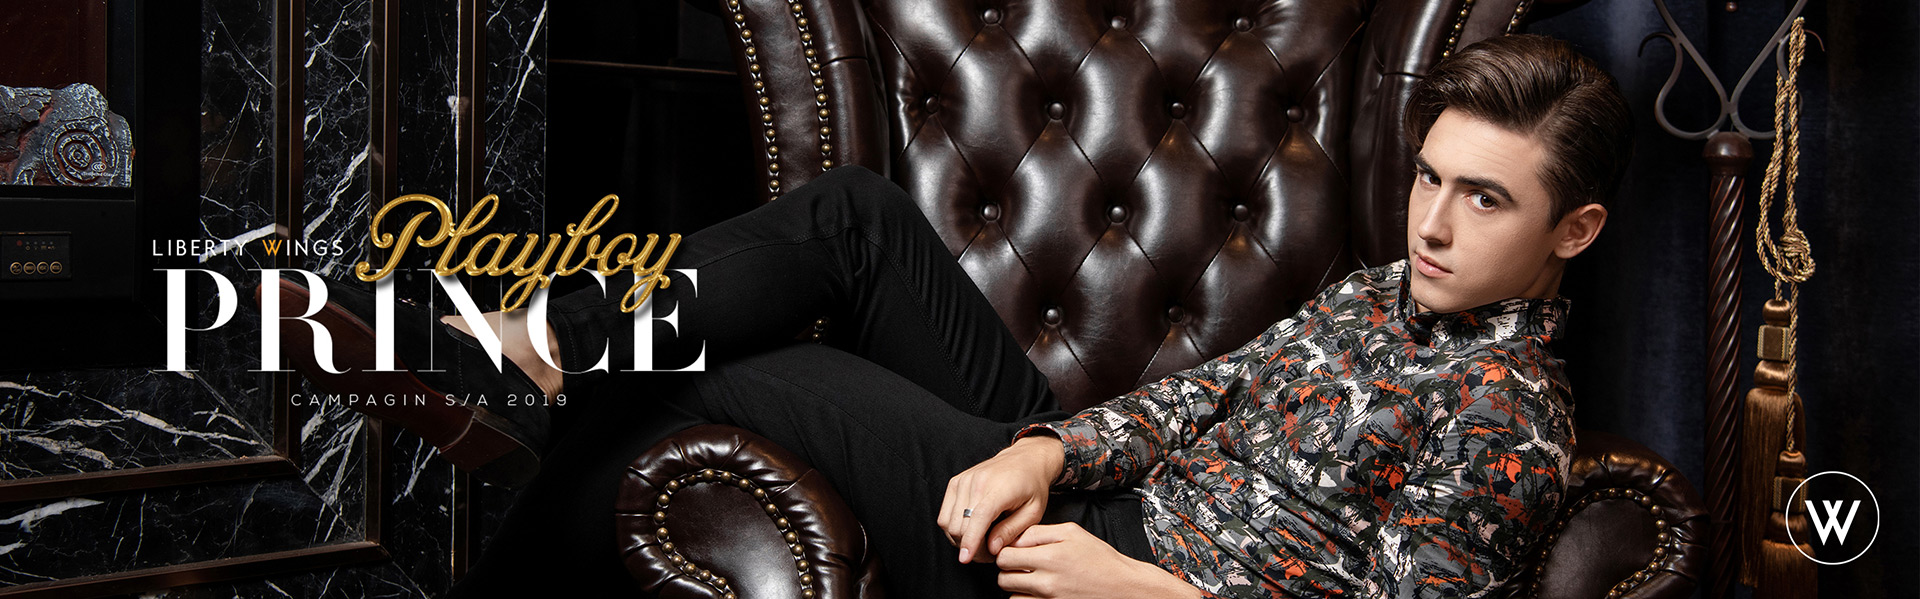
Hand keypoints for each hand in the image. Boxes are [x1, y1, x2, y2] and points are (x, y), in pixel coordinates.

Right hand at [937, 435, 1063, 562]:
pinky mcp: (955, 482)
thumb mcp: (1033, 512)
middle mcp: (977, 482)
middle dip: (972, 547)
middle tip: (989, 553)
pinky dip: (954, 528)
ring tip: (981, 541)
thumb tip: (992, 548)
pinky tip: (971, 529)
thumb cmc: (1032, 485)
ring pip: (948, 522)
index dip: (971, 541)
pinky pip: (944, 514)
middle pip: (961, 525)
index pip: (979, 517)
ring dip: (961, 539)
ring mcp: (963, 481)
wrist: (1025, 459)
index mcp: (1000, 489)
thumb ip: (1012, 531)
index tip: (965, 558)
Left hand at [996, 523, 1203, 598]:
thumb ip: (1039, 532)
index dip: (1006, 552)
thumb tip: (1014, 539)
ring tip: (1032, 579)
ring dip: (1017, 588)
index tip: (1014, 552)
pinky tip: (1039, 591)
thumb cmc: (1099, 559)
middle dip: (1008, 571)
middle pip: (1003, 578)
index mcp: (1051, 556)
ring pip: (1012, 596)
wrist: (1122, 587)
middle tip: (1021, 566)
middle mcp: (1048, 581)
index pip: (1005, 556)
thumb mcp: (1072, 533)